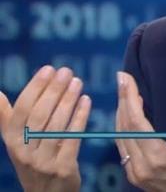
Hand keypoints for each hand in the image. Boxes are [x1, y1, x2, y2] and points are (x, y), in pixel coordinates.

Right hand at [0, 65, 90, 191]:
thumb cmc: (32, 158)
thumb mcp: (15, 140)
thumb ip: (8, 116)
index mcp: (12, 140)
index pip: (21, 110)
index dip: (35, 88)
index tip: (49, 69)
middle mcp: (24, 152)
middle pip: (40, 115)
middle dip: (54, 90)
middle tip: (67, 71)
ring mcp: (43, 161)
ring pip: (56, 126)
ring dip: (68, 100)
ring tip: (78, 82)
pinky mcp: (63, 167)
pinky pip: (72, 138)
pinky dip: (80, 117)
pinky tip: (86, 101)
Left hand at [115, 71, 165, 191]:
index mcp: (158, 157)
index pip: (136, 123)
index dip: (129, 99)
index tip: (126, 79)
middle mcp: (141, 166)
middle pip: (124, 128)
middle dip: (123, 101)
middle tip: (122, 79)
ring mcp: (135, 173)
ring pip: (120, 137)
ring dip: (121, 112)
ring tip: (125, 91)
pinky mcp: (134, 175)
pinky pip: (122, 146)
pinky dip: (123, 126)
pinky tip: (129, 113)